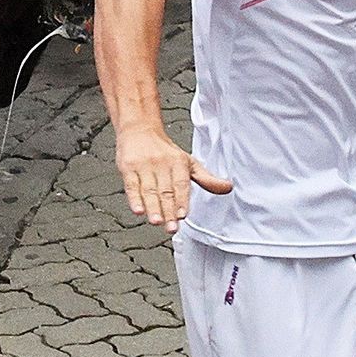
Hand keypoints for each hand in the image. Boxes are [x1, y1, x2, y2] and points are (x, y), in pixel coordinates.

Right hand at [114, 123, 230, 232]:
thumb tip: (227, 187)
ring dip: (152, 207)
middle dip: (168, 210)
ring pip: (149, 190)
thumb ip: (205, 178)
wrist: (139, 129)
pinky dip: (134, 199)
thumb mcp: (188, 162)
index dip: (182, 200)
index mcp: (178, 163)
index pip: (180, 184)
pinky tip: (138, 210)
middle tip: (171, 227)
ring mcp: (144, 166)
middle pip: (165, 190)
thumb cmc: (164, 151)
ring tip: (156, 221)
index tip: (183, 215)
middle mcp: (161, 164)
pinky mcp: (128, 167)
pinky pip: (131, 185)